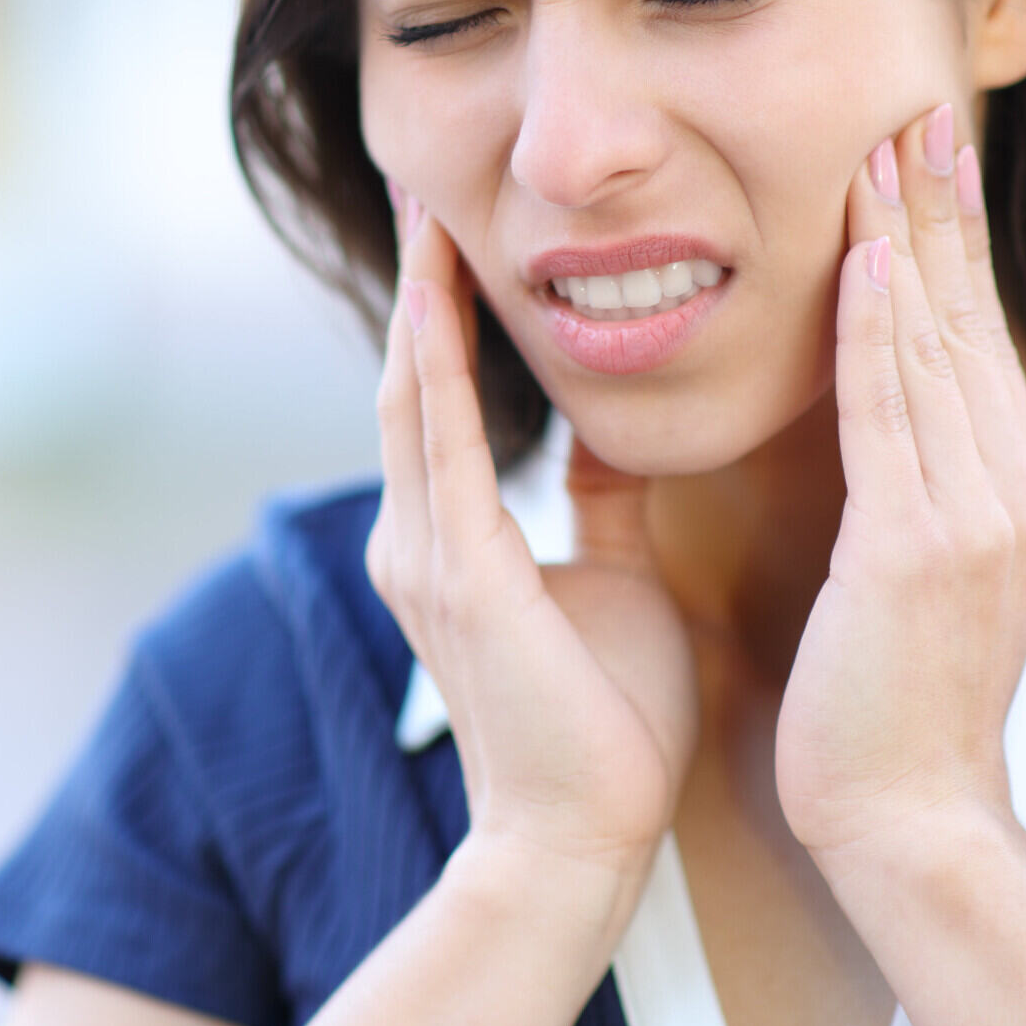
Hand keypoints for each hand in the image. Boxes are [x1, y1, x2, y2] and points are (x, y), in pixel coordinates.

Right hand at [368, 185, 698, 885]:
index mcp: (453, 543)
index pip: (443, 402)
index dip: (444, 313)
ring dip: (422, 302)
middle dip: (418, 285)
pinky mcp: (454, 576)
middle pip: (409, 383)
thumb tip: (616, 436)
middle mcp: (418, 540)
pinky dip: (439, 364)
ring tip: (428, 212)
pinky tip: (444, 295)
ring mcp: (423, 557)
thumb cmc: (607, 723)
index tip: (455, 229)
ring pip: (413, 399)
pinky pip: (443, 446)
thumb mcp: (613, 581)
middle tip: (424, 186)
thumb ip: (602, 506)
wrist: (582, 839)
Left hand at [774, 104, 1025, 866]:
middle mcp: (1022, 494)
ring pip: (933, 352)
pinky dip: (877, 332)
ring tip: (884, 151)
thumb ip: (922, 492)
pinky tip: (866, 260)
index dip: (952, 246)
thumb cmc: (889, 707)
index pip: (978, 343)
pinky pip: (891, 416)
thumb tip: (893, 419)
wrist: (909, 821)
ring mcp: (980, 521)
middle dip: (939, 214)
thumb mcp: (920, 579)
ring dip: (904, 243)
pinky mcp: (920, 552)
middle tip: (916, 110)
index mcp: (1024, 496)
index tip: (928, 157)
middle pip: (968, 324)